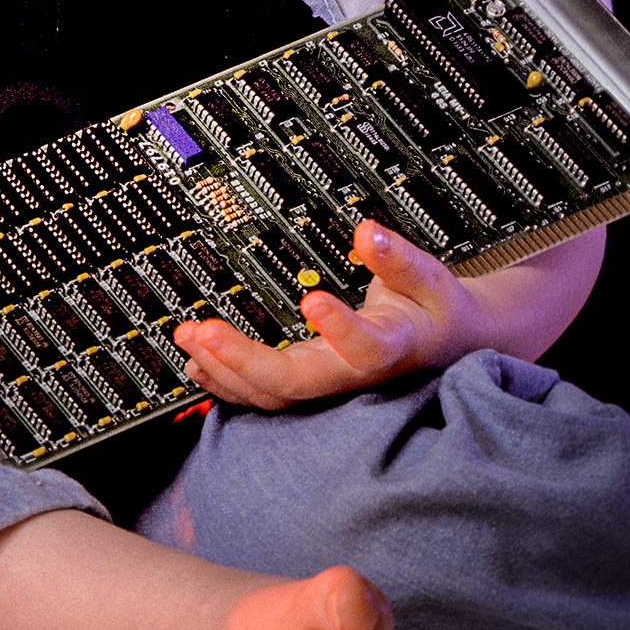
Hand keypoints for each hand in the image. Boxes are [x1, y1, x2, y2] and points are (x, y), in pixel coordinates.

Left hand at [173, 218, 489, 410]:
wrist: (441, 346)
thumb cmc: (434, 311)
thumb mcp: (430, 277)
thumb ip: (398, 257)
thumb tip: (367, 233)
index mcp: (391, 346)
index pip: (366, 348)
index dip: (340, 329)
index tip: (313, 299)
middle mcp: (354, 374)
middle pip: (297, 383)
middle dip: (244, 360)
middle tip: (202, 330)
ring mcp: (328, 384)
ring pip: (273, 396)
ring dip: (225, 370)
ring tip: (187, 338)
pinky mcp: (310, 384)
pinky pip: (264, 395)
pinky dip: (227, 382)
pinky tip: (197, 364)